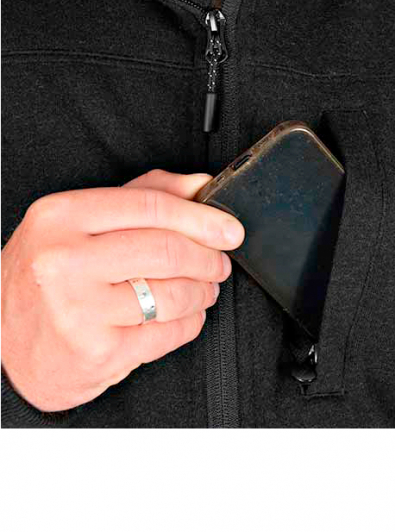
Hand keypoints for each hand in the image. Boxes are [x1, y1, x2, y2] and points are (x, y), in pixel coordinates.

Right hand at [1, 170, 243, 411]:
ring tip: (204, 289)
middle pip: (168, 250)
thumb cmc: (49, 278)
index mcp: (62, 216)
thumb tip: (200, 186)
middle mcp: (64, 261)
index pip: (153, 206)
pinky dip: (190, 322)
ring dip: (203, 292)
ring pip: (174, 293)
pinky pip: (168, 332)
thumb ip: (144, 195)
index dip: (203, 217)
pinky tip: (184, 315)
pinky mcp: (97, 351)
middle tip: (220, 262)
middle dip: (209, 258)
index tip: (230, 229)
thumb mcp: (80, 223)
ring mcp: (78, 309)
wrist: (6, 344)